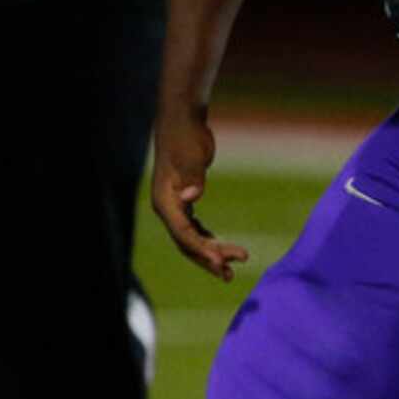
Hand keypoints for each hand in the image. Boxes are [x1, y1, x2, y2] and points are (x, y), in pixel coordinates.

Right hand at [150, 111, 248, 282]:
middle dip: (208, 259)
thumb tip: (191, 198)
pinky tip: (222, 249)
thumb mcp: (192, 156)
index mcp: (165, 201)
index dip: (202, 250)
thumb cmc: (186, 138)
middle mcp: (167, 207)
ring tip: (232, 269)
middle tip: (231, 274)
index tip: (222, 262)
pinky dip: (208, 239)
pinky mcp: (184, 201)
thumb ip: (192, 178)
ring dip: (210, 253)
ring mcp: (174, 205)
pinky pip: (195, 228)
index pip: (183, 234)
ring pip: (191, 238)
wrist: (182, 123)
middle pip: (186, 243)